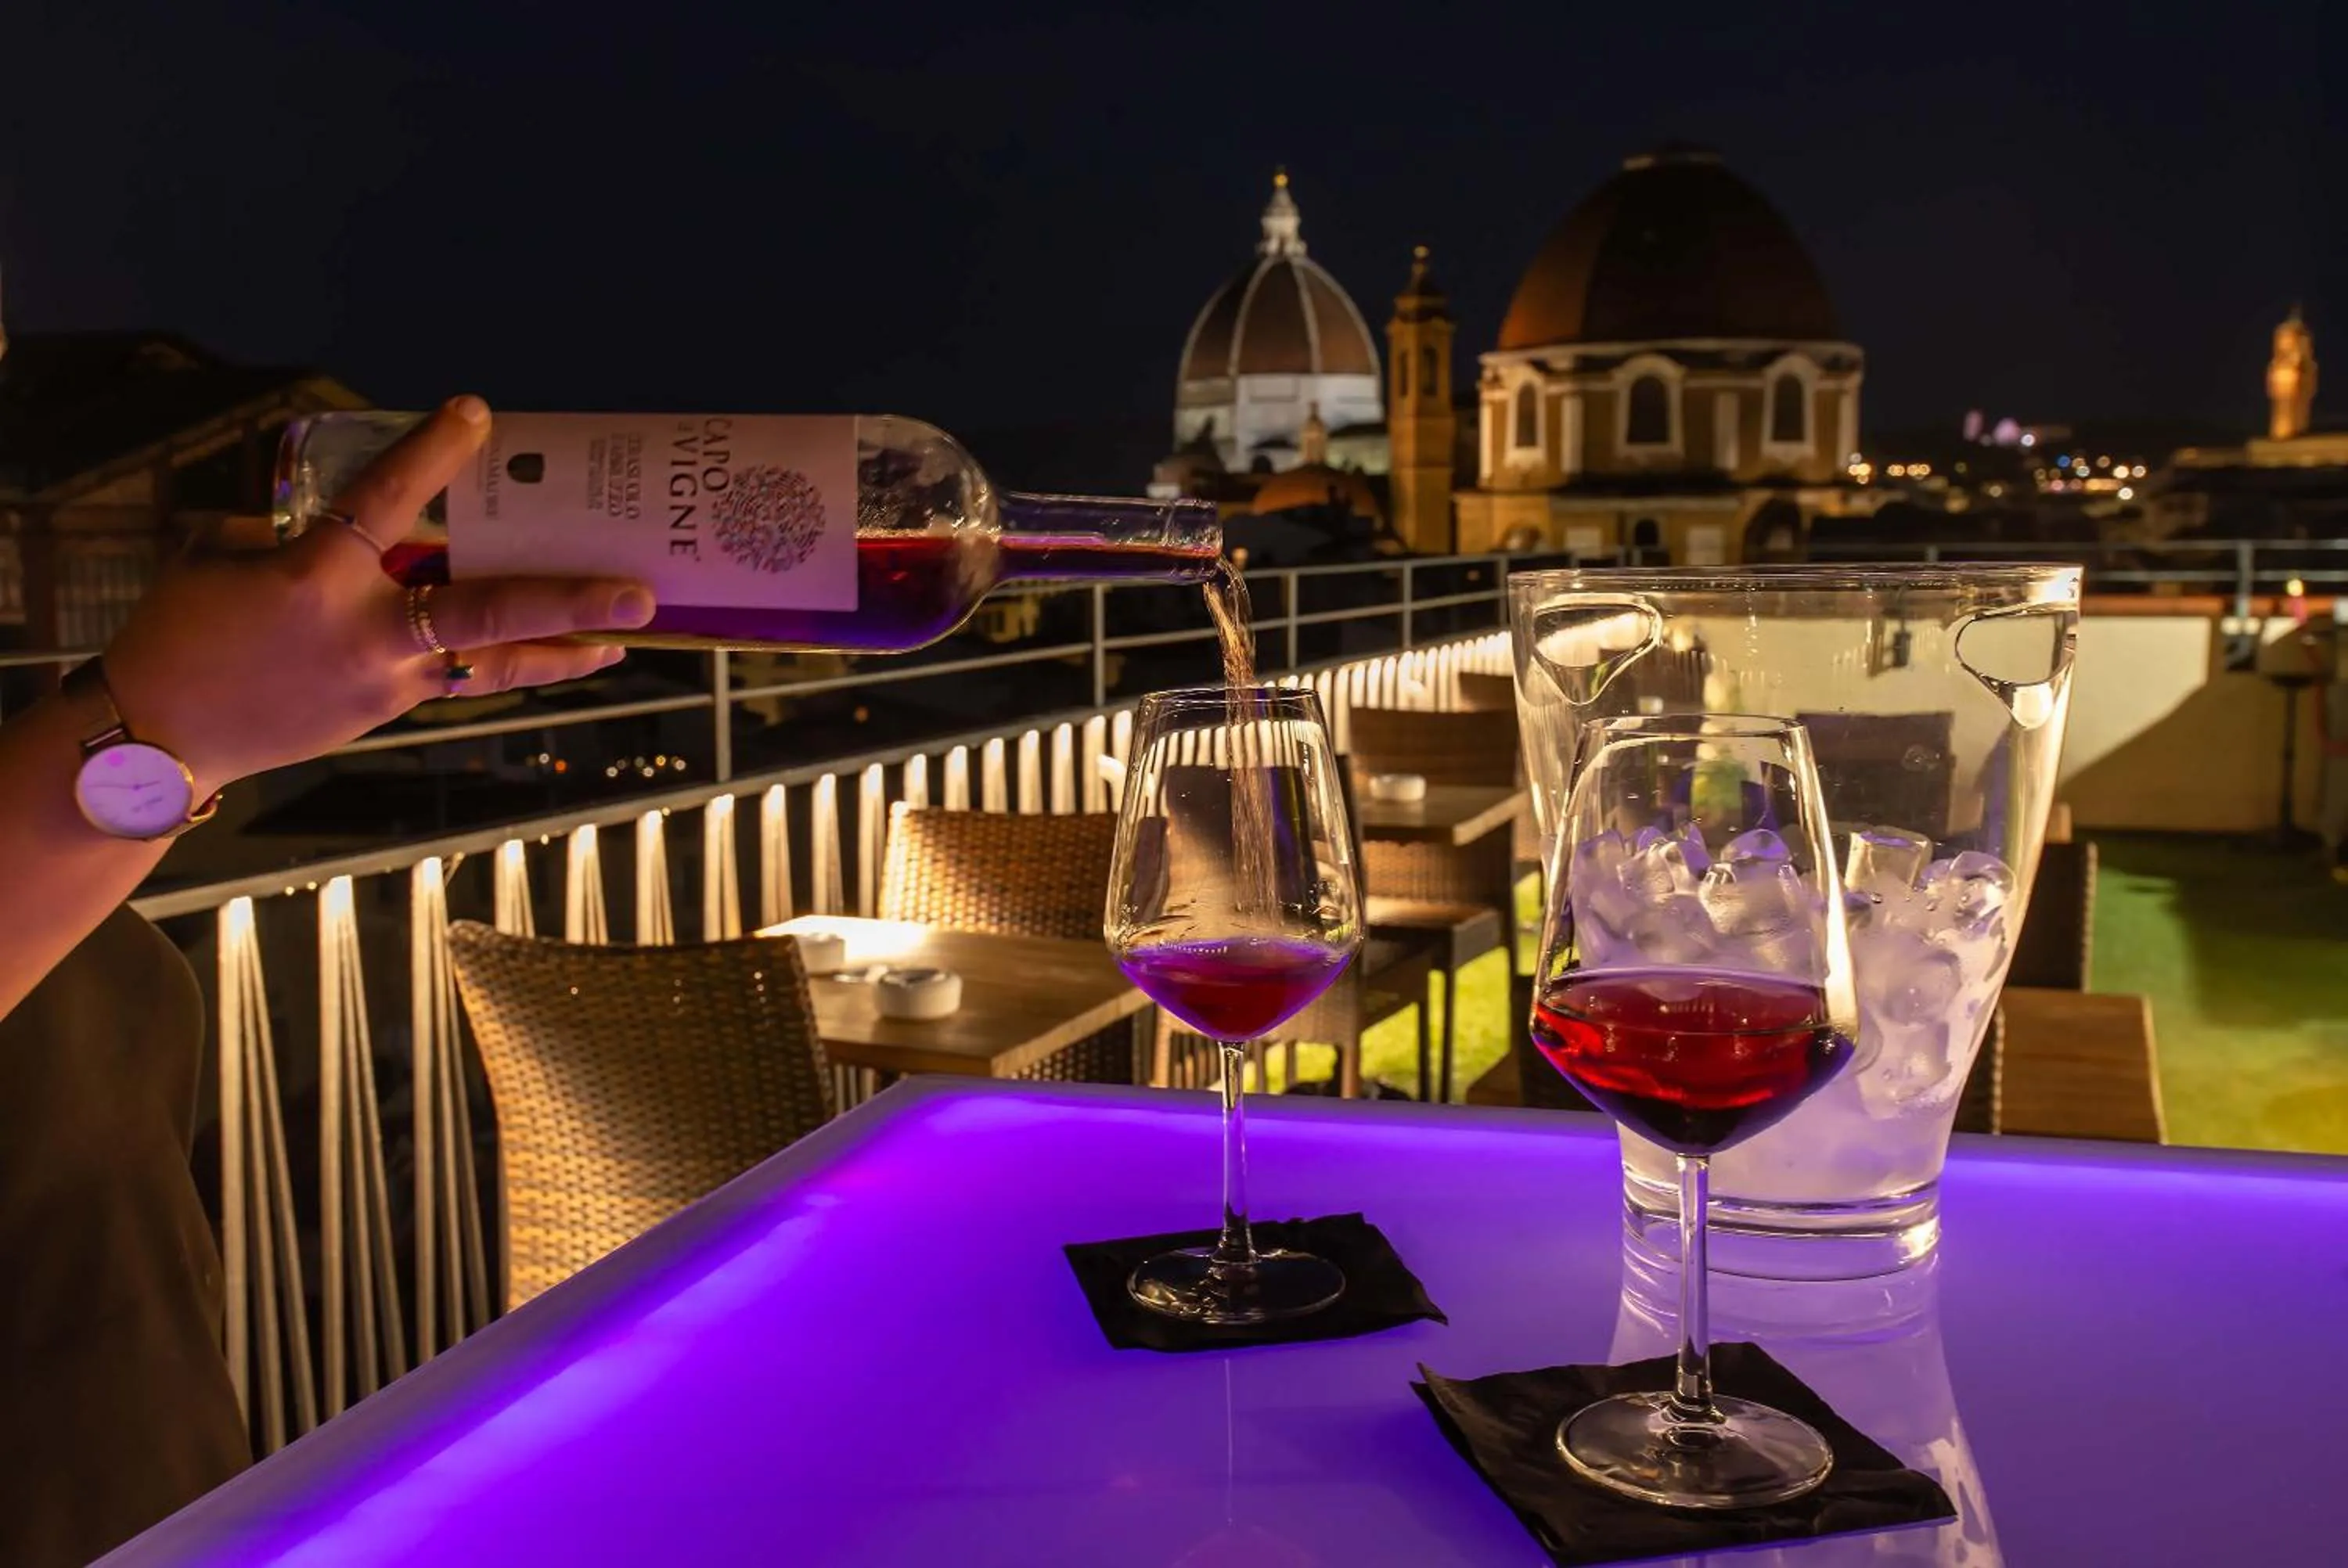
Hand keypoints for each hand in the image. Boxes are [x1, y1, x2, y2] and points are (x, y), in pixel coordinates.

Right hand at [101, 396, 654, 797]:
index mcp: (311, 578)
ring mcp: (383, 682)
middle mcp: (364, 633)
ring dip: (562, 650)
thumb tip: (357, 523)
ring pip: (492, 664)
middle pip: (485, 610)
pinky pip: (459, 679)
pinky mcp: (385, 711)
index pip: (384, 499)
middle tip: (636, 592)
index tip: (476, 414)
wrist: (156, 739)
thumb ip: (291, 532)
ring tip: (623, 639)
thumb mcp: (221, 558)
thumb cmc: (180, 634)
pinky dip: (503, 663)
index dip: (433, 452)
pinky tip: (547, 650)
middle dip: (568, 600)